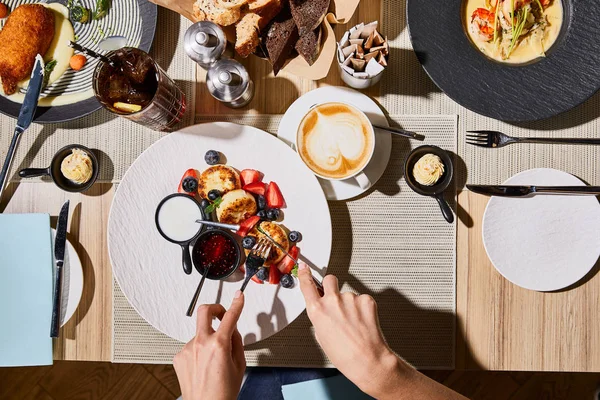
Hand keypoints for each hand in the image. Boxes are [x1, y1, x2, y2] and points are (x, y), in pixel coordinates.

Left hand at [173, 291, 245, 399]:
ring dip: (208, 338)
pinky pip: (192, 346)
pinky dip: (199, 351)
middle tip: (221, 313)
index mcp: (219, 345)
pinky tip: (203, 365)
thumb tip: (232, 329)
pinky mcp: (179, 356)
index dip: (237, 303)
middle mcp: (200, 344)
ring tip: (213, 358)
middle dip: (215, 307)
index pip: (230, 316)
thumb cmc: (223, 392)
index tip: (239, 296)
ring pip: (200, 333)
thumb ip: (236, 342)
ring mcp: (187, 349)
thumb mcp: (239, 364)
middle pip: (204, 311)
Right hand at [298, 264, 466, 399]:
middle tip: (336, 299)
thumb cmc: (345, 355)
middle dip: (331, 286)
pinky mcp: (366, 300)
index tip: (304, 268)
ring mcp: (350, 299)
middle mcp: (332, 301)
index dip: (305, 274)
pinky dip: (363, 308)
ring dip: (350, 303)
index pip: (307, 285)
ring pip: (348, 293)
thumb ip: (320, 317)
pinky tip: (363, 321)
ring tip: (354, 322)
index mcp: (317, 311)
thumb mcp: (321, 336)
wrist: (368, 360)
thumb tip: (324, 309)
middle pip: (329, 279)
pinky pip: (362, 299)